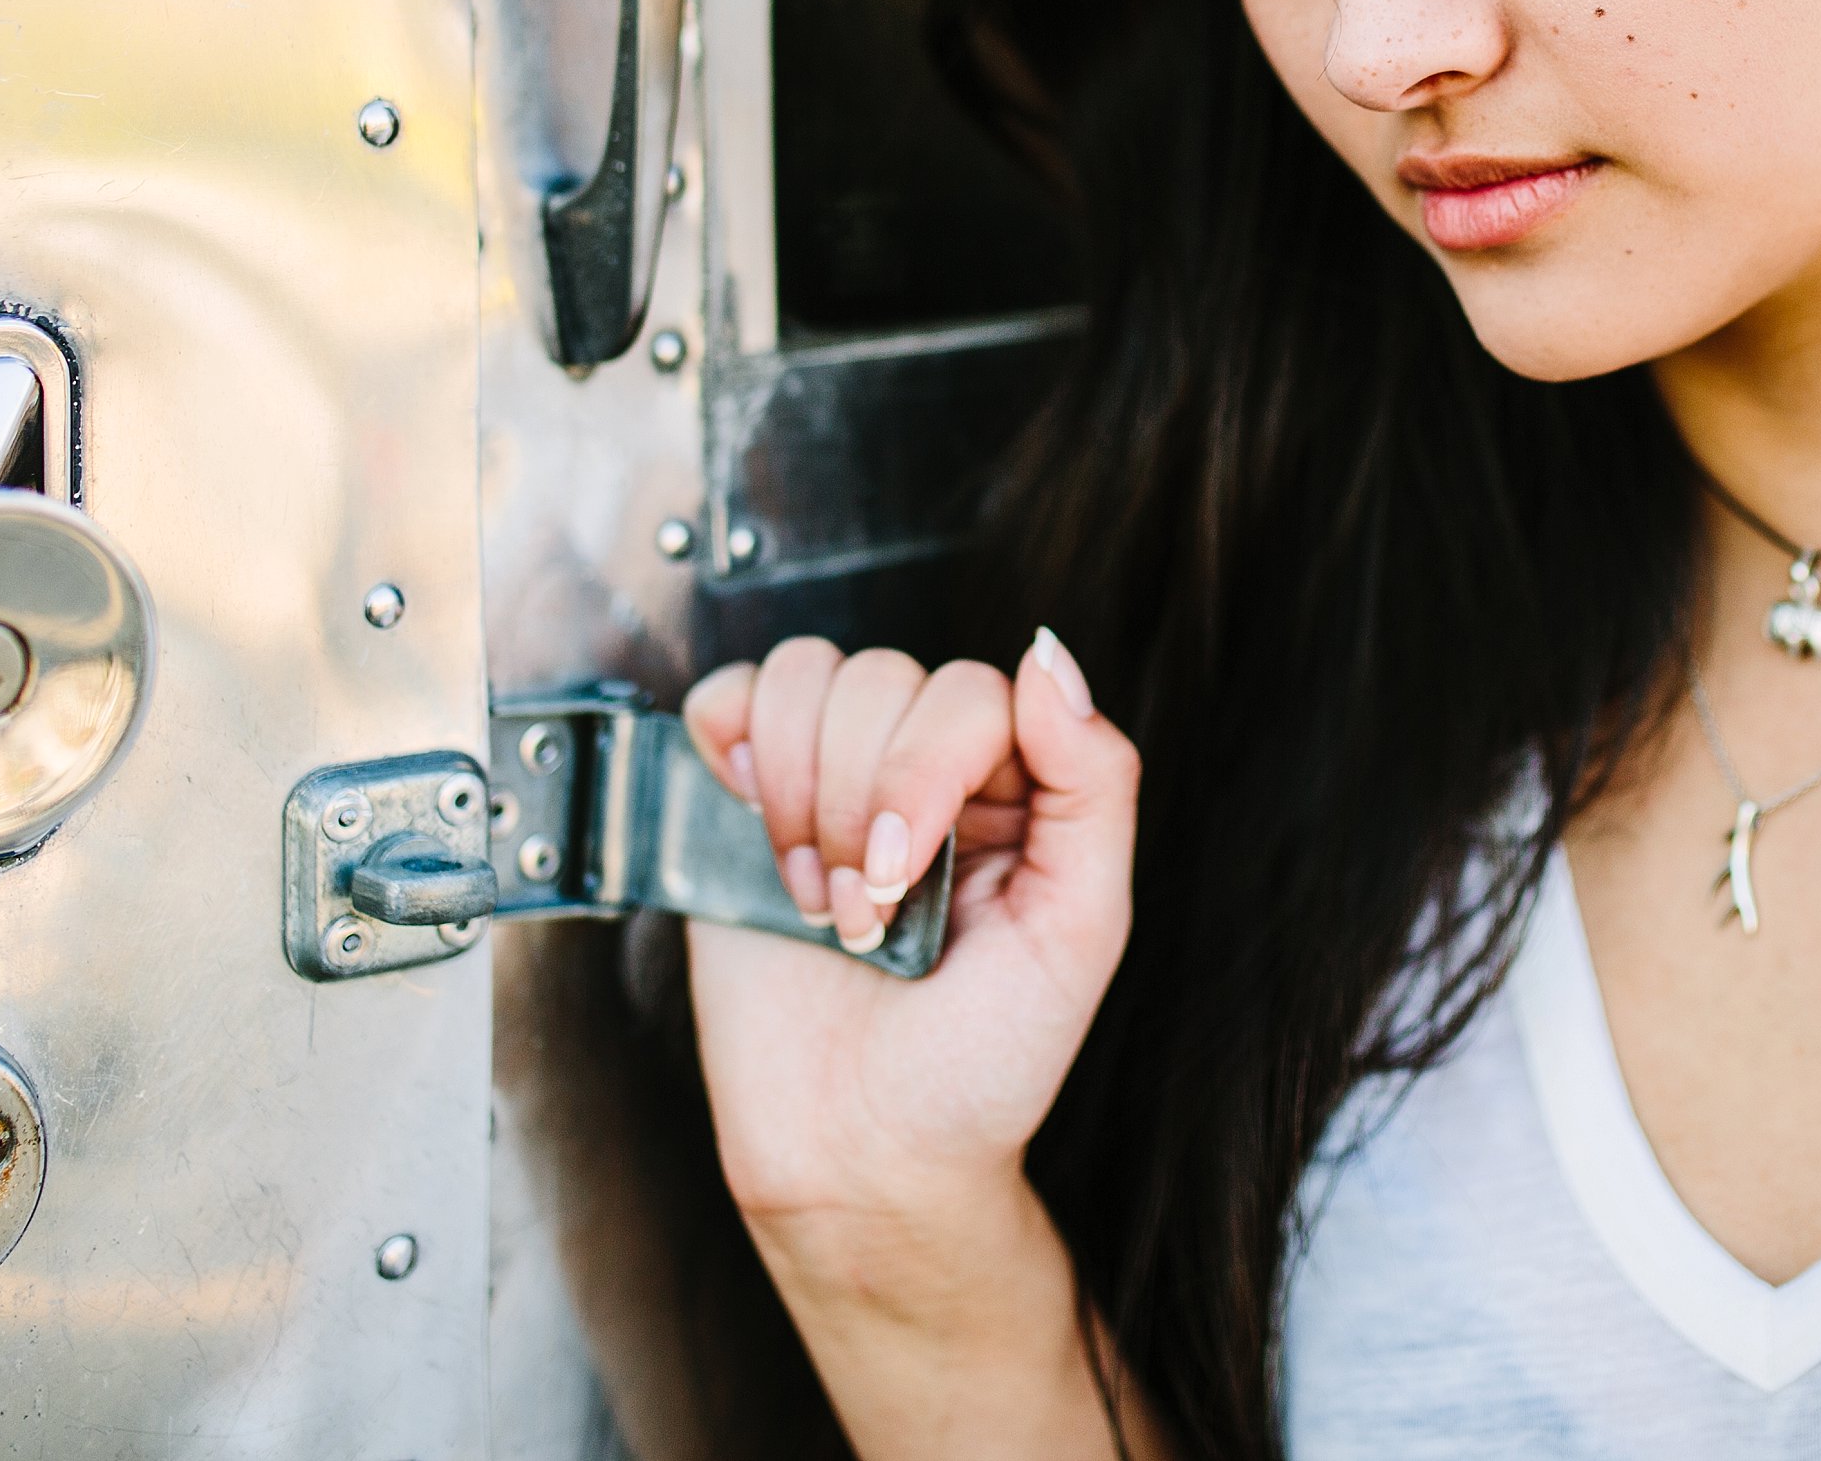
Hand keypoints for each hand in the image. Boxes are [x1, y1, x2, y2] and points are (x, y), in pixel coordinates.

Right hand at [681, 628, 1137, 1252]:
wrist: (863, 1164)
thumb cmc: (979, 1069)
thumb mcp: (1078, 930)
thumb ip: (1090, 784)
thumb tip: (1048, 656)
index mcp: (1018, 791)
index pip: (976, 691)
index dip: (926, 766)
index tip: (903, 879)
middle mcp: (930, 773)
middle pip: (883, 678)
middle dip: (860, 805)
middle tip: (864, 919)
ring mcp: (834, 783)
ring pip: (807, 676)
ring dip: (800, 794)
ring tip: (819, 900)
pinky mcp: (744, 808)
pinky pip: (730, 698)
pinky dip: (734, 747)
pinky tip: (758, 830)